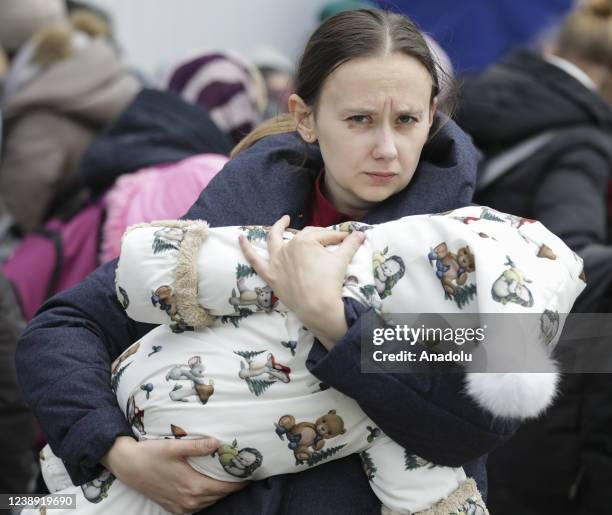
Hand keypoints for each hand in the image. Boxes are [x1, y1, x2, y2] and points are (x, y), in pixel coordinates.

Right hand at [102, 436, 247, 513]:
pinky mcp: (174, 508)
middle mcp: (189, 501)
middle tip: (242, 472)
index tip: (250, 472)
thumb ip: (197, 446)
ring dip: (219, 491)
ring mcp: (181, 507)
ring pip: (209, 502)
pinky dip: (207, 497)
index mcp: (193, 487)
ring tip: (229, 477)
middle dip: (232, 485)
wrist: (128, 466)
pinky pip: (198, 506)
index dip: (239, 481)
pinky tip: (208, 485)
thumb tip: (217, 443)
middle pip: (219, 496)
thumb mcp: (175, 447)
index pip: (225, 488)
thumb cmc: (151, 454)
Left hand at [239, 215, 364, 349]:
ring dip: (277, 228)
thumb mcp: (341, 260)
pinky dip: (245, 248)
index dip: (337, 238)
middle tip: (329, 241)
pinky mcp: (270, 275)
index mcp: (305, 240)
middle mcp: (288, 247)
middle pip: (303, 237)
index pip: (323, 235)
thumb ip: (350, 244)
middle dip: (318, 237)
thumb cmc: (330, 283)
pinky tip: (240, 238)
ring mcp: (276, 261)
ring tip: (283, 220)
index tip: (347, 241)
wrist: (318, 307)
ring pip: (273, 240)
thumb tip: (361, 234)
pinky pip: (254, 260)